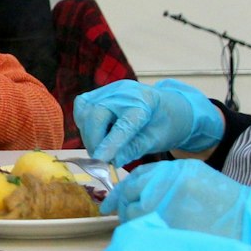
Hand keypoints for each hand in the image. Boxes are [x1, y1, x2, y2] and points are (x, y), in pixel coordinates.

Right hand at [74, 79, 224, 166]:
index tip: (100, 160)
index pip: (123, 125)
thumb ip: (134, 149)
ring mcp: (109, 90)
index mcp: (145, 102)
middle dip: (94, 140)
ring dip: (88, 134)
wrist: (168, 107)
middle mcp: (124, 91)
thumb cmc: (165, 124)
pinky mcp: (99, 93)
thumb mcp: (156, 140)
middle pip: (96, 114)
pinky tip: (96, 135)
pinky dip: (85, 124)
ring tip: (100, 149)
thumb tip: (112, 160)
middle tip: (100, 161)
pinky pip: (82, 108)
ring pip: (85, 111)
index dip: (110, 144)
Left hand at [100, 159, 250, 248]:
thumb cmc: (220, 197)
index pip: (133, 181)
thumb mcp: (191, 174)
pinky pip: (145, 233)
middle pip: (129, 200)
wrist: (246, 218)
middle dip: (123, 209)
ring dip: (132, 223)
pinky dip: (143, 235)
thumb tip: (136, 189)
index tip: (109, 202)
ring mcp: (165, 210)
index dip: (118, 193)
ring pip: (133, 219)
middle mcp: (163, 188)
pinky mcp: (169, 230)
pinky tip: (152, 236)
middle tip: (122, 216)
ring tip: (144, 227)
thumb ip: (162, 178)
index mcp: (170, 172)